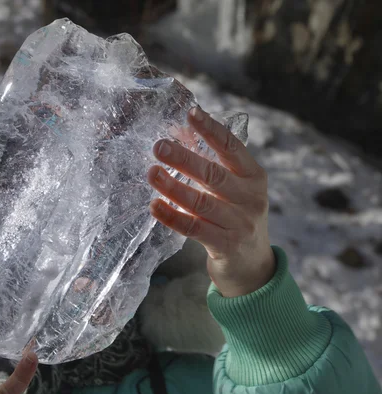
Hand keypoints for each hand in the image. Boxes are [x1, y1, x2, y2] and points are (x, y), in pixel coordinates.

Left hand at [147, 107, 274, 296]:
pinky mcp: (225, 246)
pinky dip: (172, 216)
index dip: (211, 130)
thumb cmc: (236, 217)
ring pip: (201, 202)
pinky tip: (154, 206)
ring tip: (152, 173)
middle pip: (213, 174)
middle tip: (158, 146)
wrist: (253, 266)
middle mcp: (251, 199)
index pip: (232, 148)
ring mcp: (240, 224)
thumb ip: (212, 165)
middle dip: (184, 158)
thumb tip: (178, 134)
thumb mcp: (234, 189)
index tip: (191, 114)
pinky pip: (193, 228)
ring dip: (173, 187)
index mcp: (254, 177)